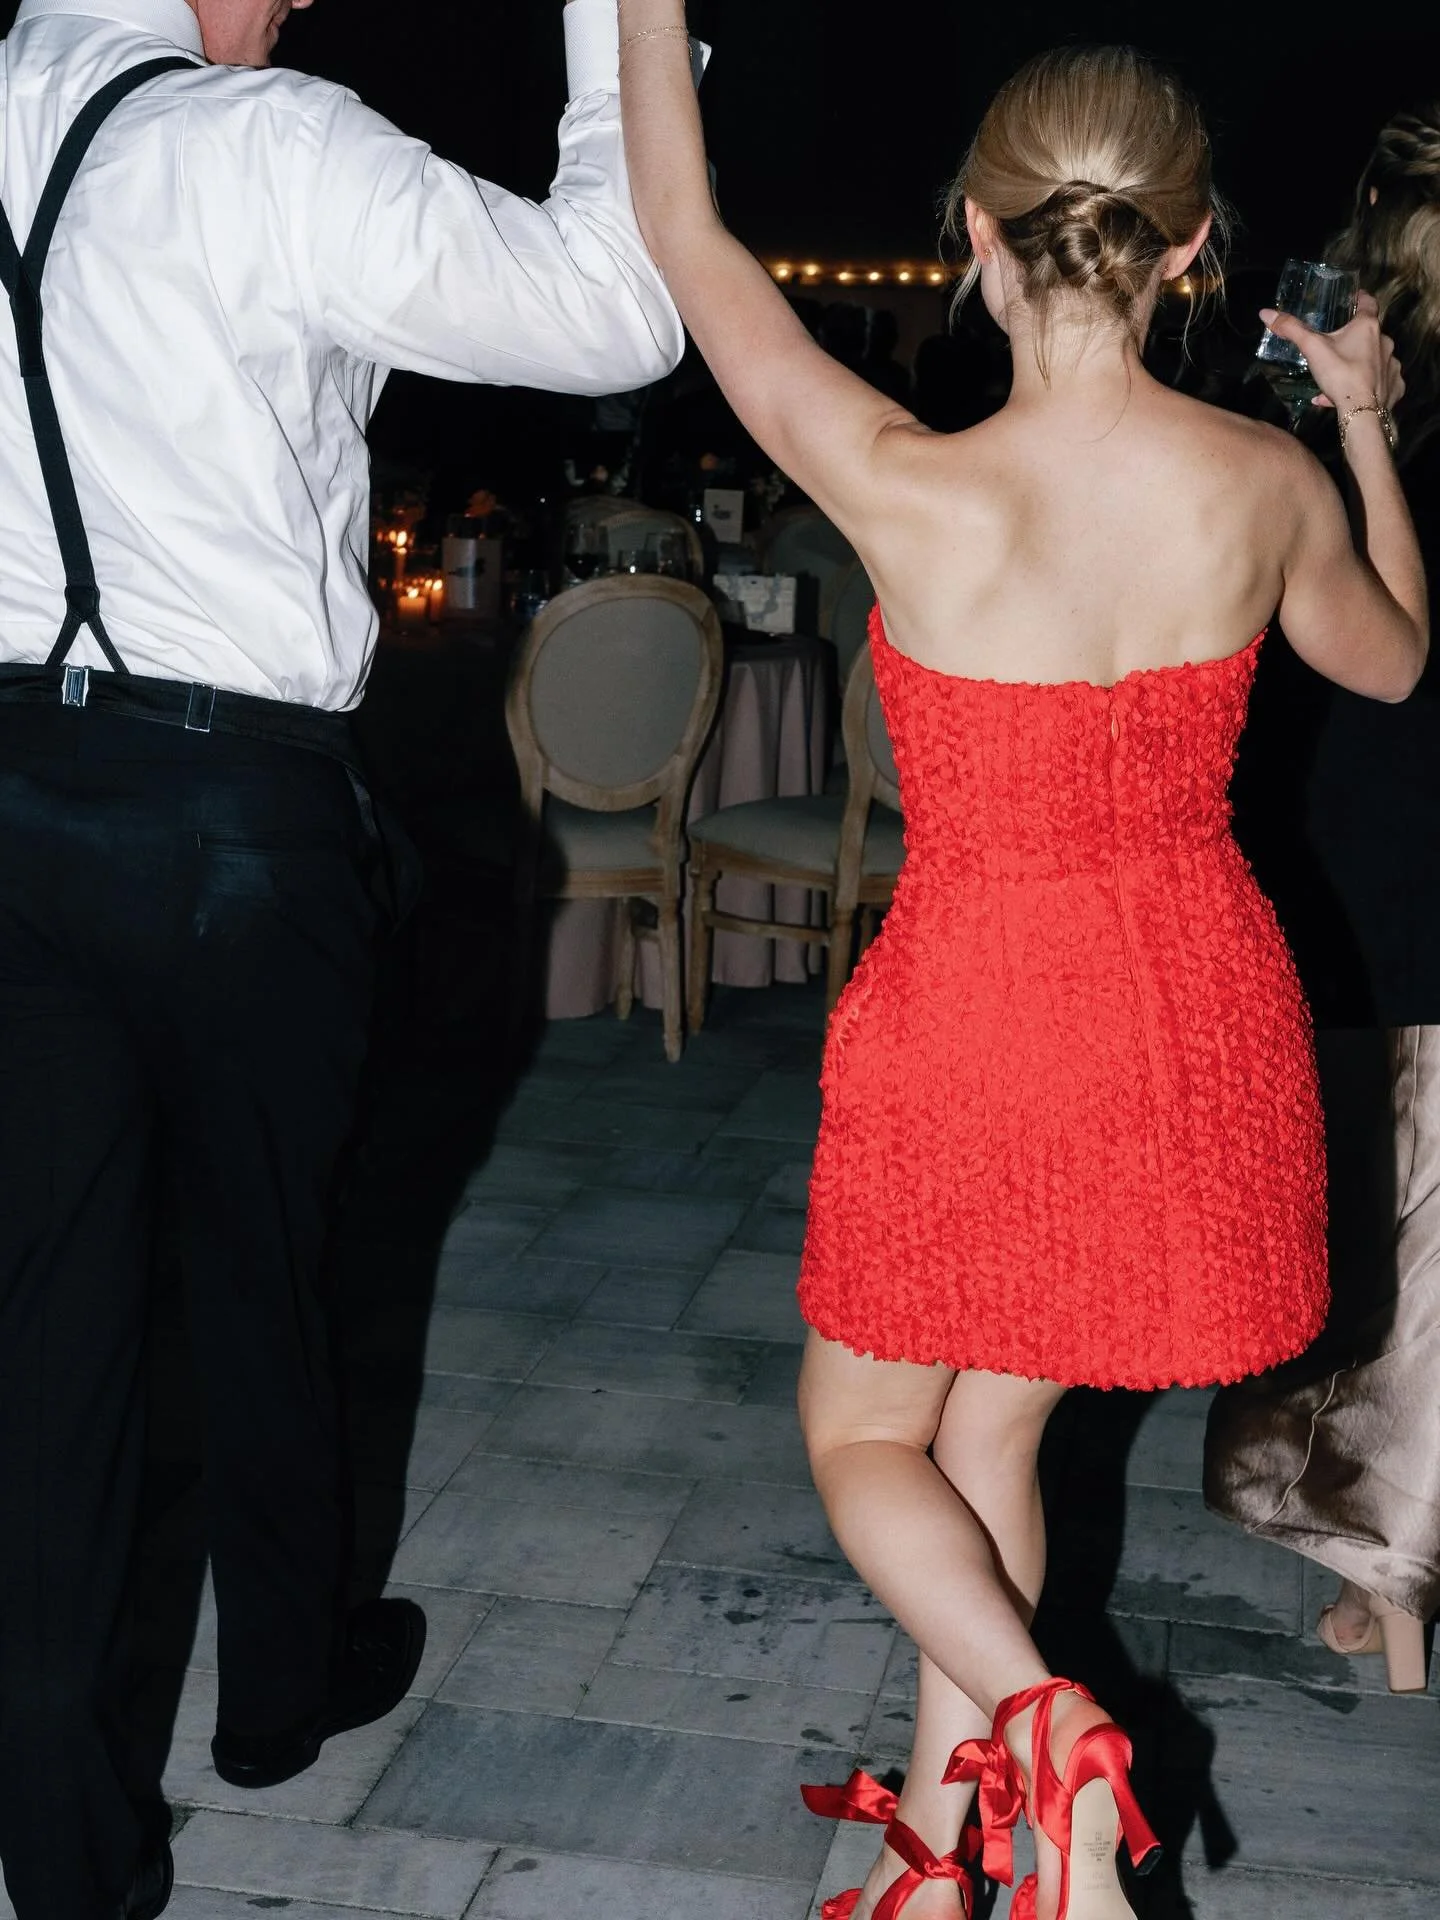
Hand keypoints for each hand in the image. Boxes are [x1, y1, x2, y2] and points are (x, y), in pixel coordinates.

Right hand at [1262, 290, 1404, 415]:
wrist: (1362, 411)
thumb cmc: (1340, 374)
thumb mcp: (1312, 349)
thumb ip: (1291, 329)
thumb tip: (1266, 312)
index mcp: (1367, 327)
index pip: (1369, 302)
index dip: (1361, 298)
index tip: (1354, 299)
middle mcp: (1385, 341)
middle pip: (1371, 333)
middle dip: (1355, 338)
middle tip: (1338, 346)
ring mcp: (1392, 364)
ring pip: (1375, 359)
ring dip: (1359, 364)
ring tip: (1340, 377)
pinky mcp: (1394, 386)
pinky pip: (1381, 381)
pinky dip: (1368, 385)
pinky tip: (1353, 395)